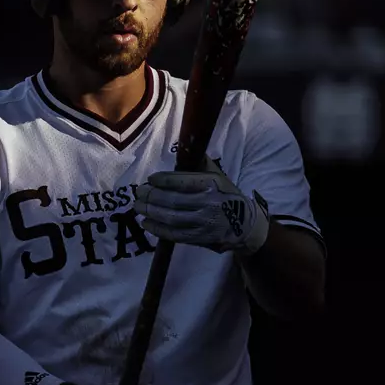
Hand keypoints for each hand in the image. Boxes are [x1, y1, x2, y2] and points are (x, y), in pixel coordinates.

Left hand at [135, 166, 269, 254]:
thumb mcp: (220, 177)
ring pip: (171, 218)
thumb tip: (185, 145)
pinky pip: (174, 234)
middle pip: (173, 200)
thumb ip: (201, 164)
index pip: (183, 182)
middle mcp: (208, 204)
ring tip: (138, 206)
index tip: (151, 179)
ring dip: (151, 212)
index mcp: (212, 185)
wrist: (245, 226)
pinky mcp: (200, 238)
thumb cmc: (228, 196)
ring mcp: (204, 223)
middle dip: (152, 196)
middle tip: (140, 192)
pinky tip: (146, 222)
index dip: (163, 180)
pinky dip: (157, 229)